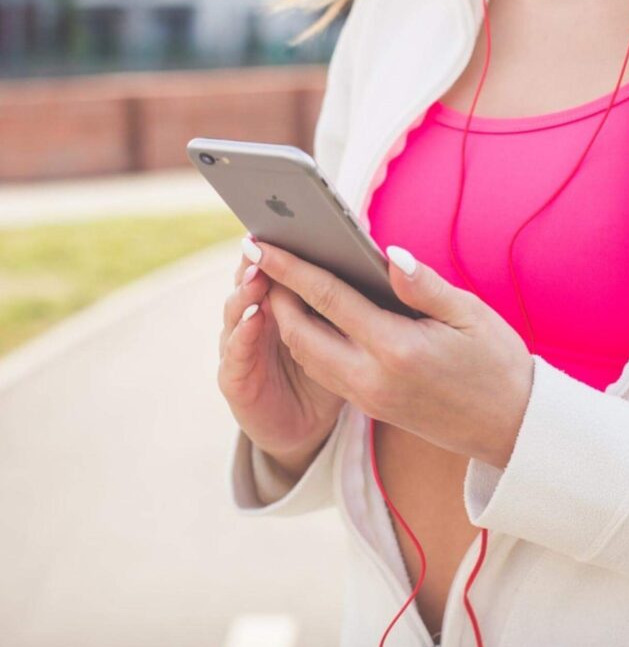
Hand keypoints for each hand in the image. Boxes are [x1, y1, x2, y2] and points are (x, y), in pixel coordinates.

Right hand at [218, 237, 345, 477]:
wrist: (308, 427)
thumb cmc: (338, 372)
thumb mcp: (354, 333)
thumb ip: (358, 297)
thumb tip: (376, 258)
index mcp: (289, 303)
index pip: (283, 269)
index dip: (286, 247)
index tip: (296, 219)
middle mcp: (258, 319)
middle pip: (252, 281)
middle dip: (258, 260)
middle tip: (269, 236)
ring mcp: (242, 348)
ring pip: (237, 311)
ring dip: (245, 289)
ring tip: (259, 270)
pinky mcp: (235, 381)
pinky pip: (234, 355)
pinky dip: (240, 334)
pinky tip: (253, 317)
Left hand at [245, 237, 533, 468]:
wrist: (511, 428)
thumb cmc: (497, 364)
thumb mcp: (470, 315)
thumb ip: (424, 285)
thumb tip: (388, 254)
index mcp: (397, 349)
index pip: (329, 300)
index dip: (292, 268)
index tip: (262, 244)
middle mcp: (373, 378)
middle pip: (300, 333)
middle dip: (275, 295)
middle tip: (263, 259)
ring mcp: (368, 398)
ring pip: (307, 357)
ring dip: (287, 321)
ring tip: (281, 284)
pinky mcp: (371, 408)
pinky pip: (324, 372)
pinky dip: (307, 343)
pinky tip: (311, 319)